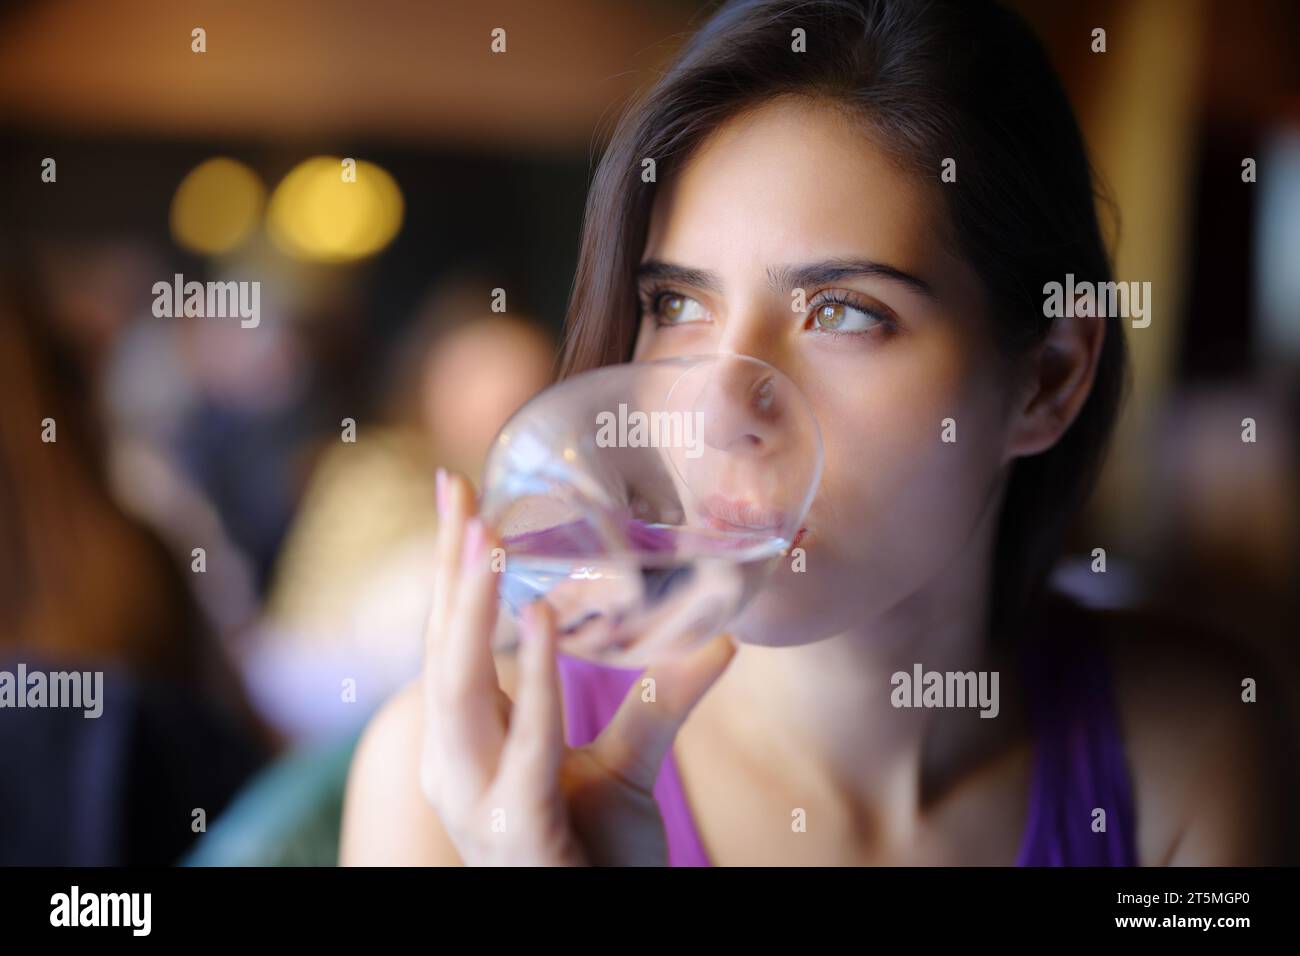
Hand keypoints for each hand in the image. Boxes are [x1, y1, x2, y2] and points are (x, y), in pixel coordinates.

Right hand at [420, 469, 736, 865]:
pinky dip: (531, 681)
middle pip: (440, 651)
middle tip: (462, 495)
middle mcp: (455, 766)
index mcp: (468, 743)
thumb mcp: (630, 766)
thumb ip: (661, 699)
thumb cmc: (599, 858)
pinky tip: (541, 623)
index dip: (448, 568)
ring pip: (459, 690)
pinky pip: (520, 745)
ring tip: (490, 537)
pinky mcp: (516, 832)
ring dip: (472, 608)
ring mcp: (476, 802)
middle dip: (448, 572)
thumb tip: (720, 636)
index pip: (450, 639)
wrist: (606, 934)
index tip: (453, 489)